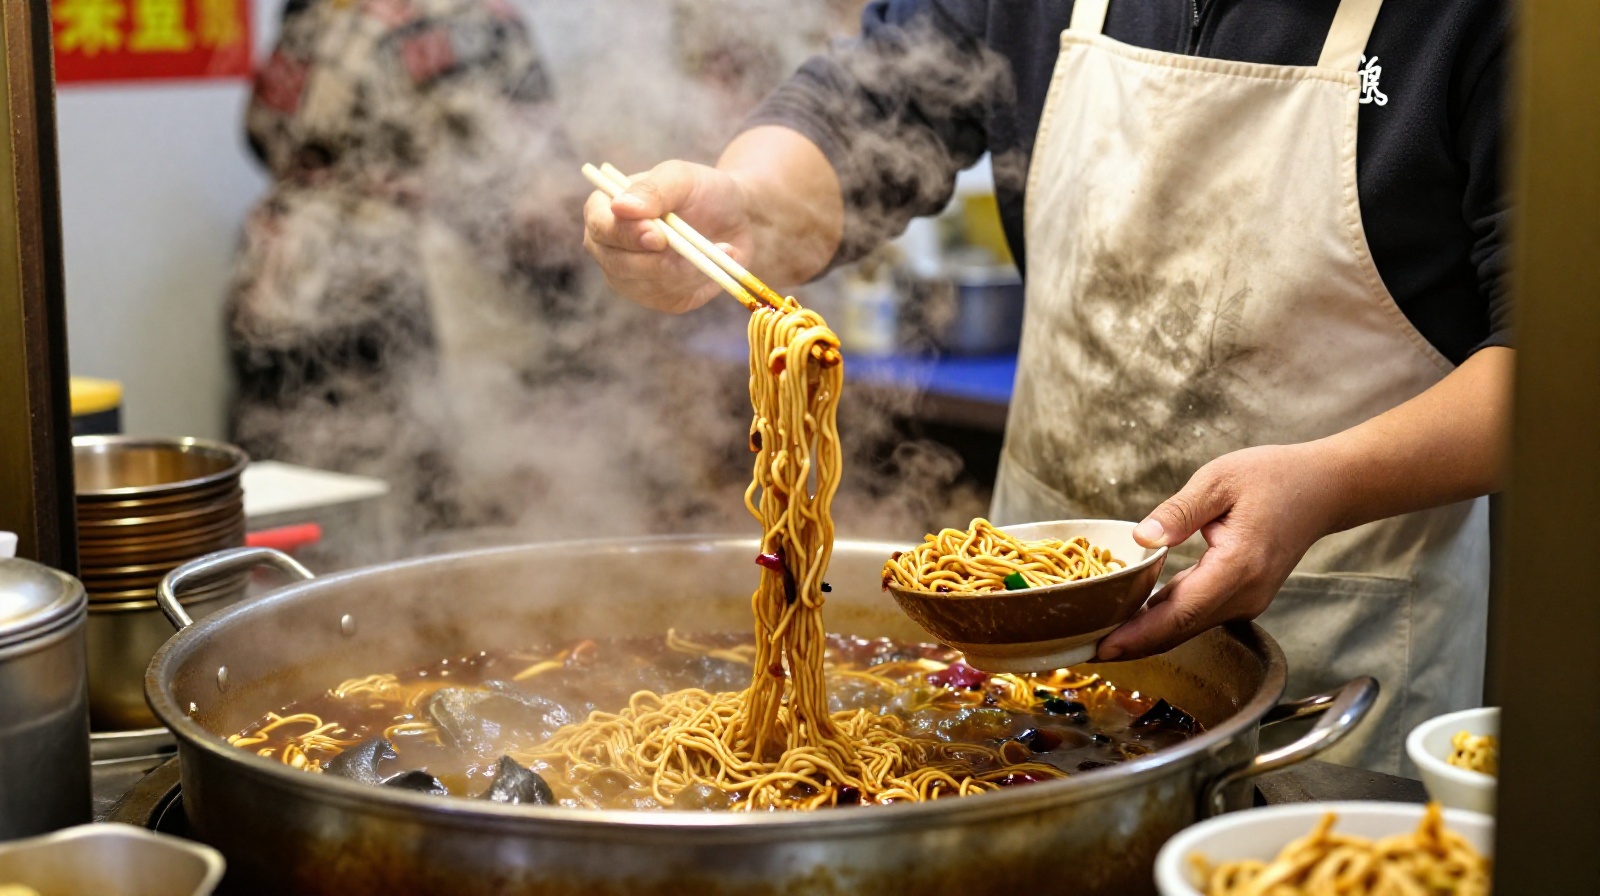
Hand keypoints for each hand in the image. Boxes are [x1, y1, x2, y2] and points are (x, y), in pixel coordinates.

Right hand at [582, 160, 754, 312]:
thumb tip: (620, 206)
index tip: (657, 234)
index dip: (624, 234)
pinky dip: (696, 280)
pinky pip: (670, 297)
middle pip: (616, 264)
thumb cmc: (702, 190)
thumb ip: (652, 189)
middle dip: (656, 259)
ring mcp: (629, 277)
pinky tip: (713, 262)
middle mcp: (609, 247)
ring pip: (646, 284)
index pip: (599, 227)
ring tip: (714, 246)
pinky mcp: (656, 298)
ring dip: (683, 268)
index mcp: (606, 210)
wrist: (735, 217)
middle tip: (692, 247)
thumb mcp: (681, 177)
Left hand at [1095, 443, 1347, 661]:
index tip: (1102, 647)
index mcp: (1237, 567)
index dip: (1139, 635)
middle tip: (1083, 649)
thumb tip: (1141, 539)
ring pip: (1188, 626)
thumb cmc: (1274, 478)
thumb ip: (1178, 513)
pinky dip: (1165, 619)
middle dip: (1133, 643)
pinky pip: (1198, 613)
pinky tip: (1133, 616)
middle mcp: (1245, 594)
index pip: (1180, 613)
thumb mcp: (1219, 481)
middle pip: (1180, 629)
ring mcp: (1247, 600)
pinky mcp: (1243, 597)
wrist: (1323, 489)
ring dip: (1146, 633)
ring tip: (1099, 635)